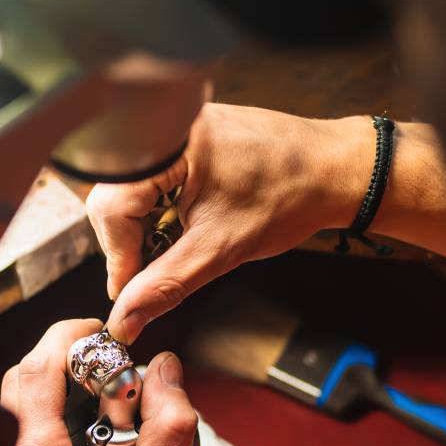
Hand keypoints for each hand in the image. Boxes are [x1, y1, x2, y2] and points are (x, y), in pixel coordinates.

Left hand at [0, 318, 199, 445]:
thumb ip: (169, 422)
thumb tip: (168, 371)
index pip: (36, 368)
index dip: (69, 335)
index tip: (98, 329)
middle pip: (17, 383)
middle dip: (59, 359)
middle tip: (101, 357)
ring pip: (13, 413)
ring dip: (52, 391)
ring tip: (98, 397)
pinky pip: (16, 444)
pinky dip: (47, 425)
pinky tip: (87, 441)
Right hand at [89, 104, 369, 341]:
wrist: (335, 171)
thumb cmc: (289, 197)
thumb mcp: (219, 250)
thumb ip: (164, 285)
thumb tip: (124, 319)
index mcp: (168, 143)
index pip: (110, 206)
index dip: (117, 256)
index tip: (129, 293)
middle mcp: (166, 125)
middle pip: (115, 196)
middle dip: (131, 241)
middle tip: (149, 277)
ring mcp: (177, 127)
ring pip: (134, 189)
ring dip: (147, 226)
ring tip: (180, 246)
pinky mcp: (188, 136)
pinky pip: (155, 177)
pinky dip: (163, 208)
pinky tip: (189, 223)